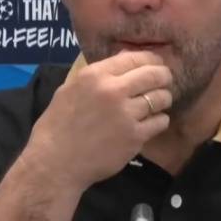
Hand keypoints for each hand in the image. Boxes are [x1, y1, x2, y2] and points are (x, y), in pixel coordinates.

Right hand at [25, 50, 172, 188]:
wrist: (56, 162)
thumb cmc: (58, 125)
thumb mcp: (71, 88)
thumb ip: (98, 74)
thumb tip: (125, 58)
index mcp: (95, 75)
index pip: (135, 58)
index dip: (152, 60)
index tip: (156, 65)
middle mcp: (113, 90)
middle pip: (154, 75)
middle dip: (164, 76)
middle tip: (164, 81)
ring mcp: (126, 114)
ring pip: (161, 98)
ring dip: (163, 99)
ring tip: (158, 103)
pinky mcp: (135, 137)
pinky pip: (160, 122)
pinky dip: (159, 121)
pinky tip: (151, 123)